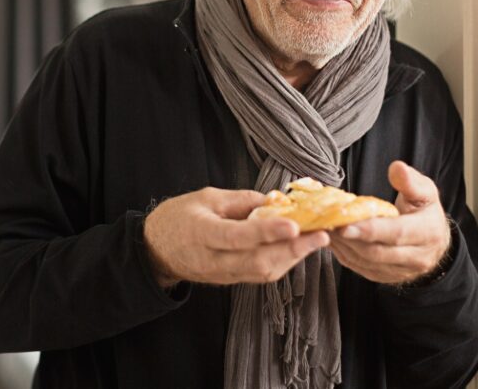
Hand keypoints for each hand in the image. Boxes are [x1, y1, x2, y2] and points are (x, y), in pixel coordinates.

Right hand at [143, 187, 329, 287]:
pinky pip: (260, 275)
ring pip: (264, 272)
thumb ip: (240, 200)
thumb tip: (274, 200)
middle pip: (258, 261)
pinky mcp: (230, 280)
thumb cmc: (178, 217)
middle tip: (321, 234)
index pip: (238, 236)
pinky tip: (298, 249)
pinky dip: (282, 262)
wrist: (156, 249)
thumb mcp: (205, 197)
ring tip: (317, 240)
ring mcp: (222, 274)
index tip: (293, 224)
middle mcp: (213, 259)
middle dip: (294, 249)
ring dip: (294, 257)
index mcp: (201, 233)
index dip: (266, 232)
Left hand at [327, 161, 450, 284]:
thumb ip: (410, 181)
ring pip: (365, 262)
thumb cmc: (425, 211)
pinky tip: (331, 238)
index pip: (396, 234)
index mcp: (427, 233)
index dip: (370, 230)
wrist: (434, 243)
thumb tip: (396, 167)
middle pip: (377, 252)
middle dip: (349, 239)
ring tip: (324, 228)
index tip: (345, 224)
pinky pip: (359, 268)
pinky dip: (342, 253)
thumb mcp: (425, 192)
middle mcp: (416, 258)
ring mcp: (400, 272)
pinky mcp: (385, 277)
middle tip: (326, 223)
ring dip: (342, 246)